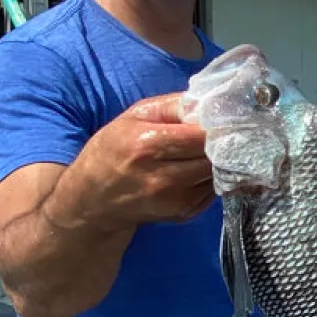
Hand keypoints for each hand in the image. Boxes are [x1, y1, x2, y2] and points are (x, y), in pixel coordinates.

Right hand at [58, 92, 214, 229]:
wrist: (93, 199)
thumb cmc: (112, 150)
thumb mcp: (134, 116)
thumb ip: (173, 105)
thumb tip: (208, 102)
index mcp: (148, 145)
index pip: (202, 135)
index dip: (217, 125)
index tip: (224, 117)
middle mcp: (163, 177)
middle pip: (213, 156)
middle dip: (221, 143)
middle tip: (223, 132)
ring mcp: (175, 200)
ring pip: (217, 174)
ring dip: (218, 161)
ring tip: (209, 150)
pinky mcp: (184, 214)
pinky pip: (213, 190)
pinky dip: (211, 178)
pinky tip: (198, 169)